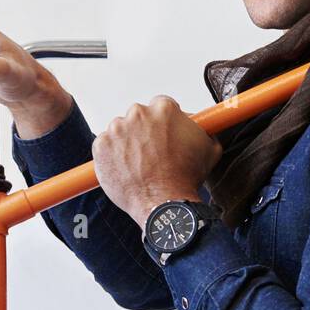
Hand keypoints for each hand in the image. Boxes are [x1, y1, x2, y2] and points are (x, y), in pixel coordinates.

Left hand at [91, 95, 223, 226]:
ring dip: (127, 143)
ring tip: (139, 165)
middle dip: (144, 131)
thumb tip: (207, 126)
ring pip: (120, 131)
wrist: (164, 203)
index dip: (164, 122)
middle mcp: (138, 113)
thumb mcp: (209, 149)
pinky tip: (127, 170)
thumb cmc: (185, 178)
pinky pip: (104, 146)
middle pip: (139, 116)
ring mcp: (116, 129)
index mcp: (164, 109)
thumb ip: (205, 130)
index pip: (161, 106)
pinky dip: (112, 156)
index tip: (164, 134)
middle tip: (152, 153)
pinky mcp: (101, 146)